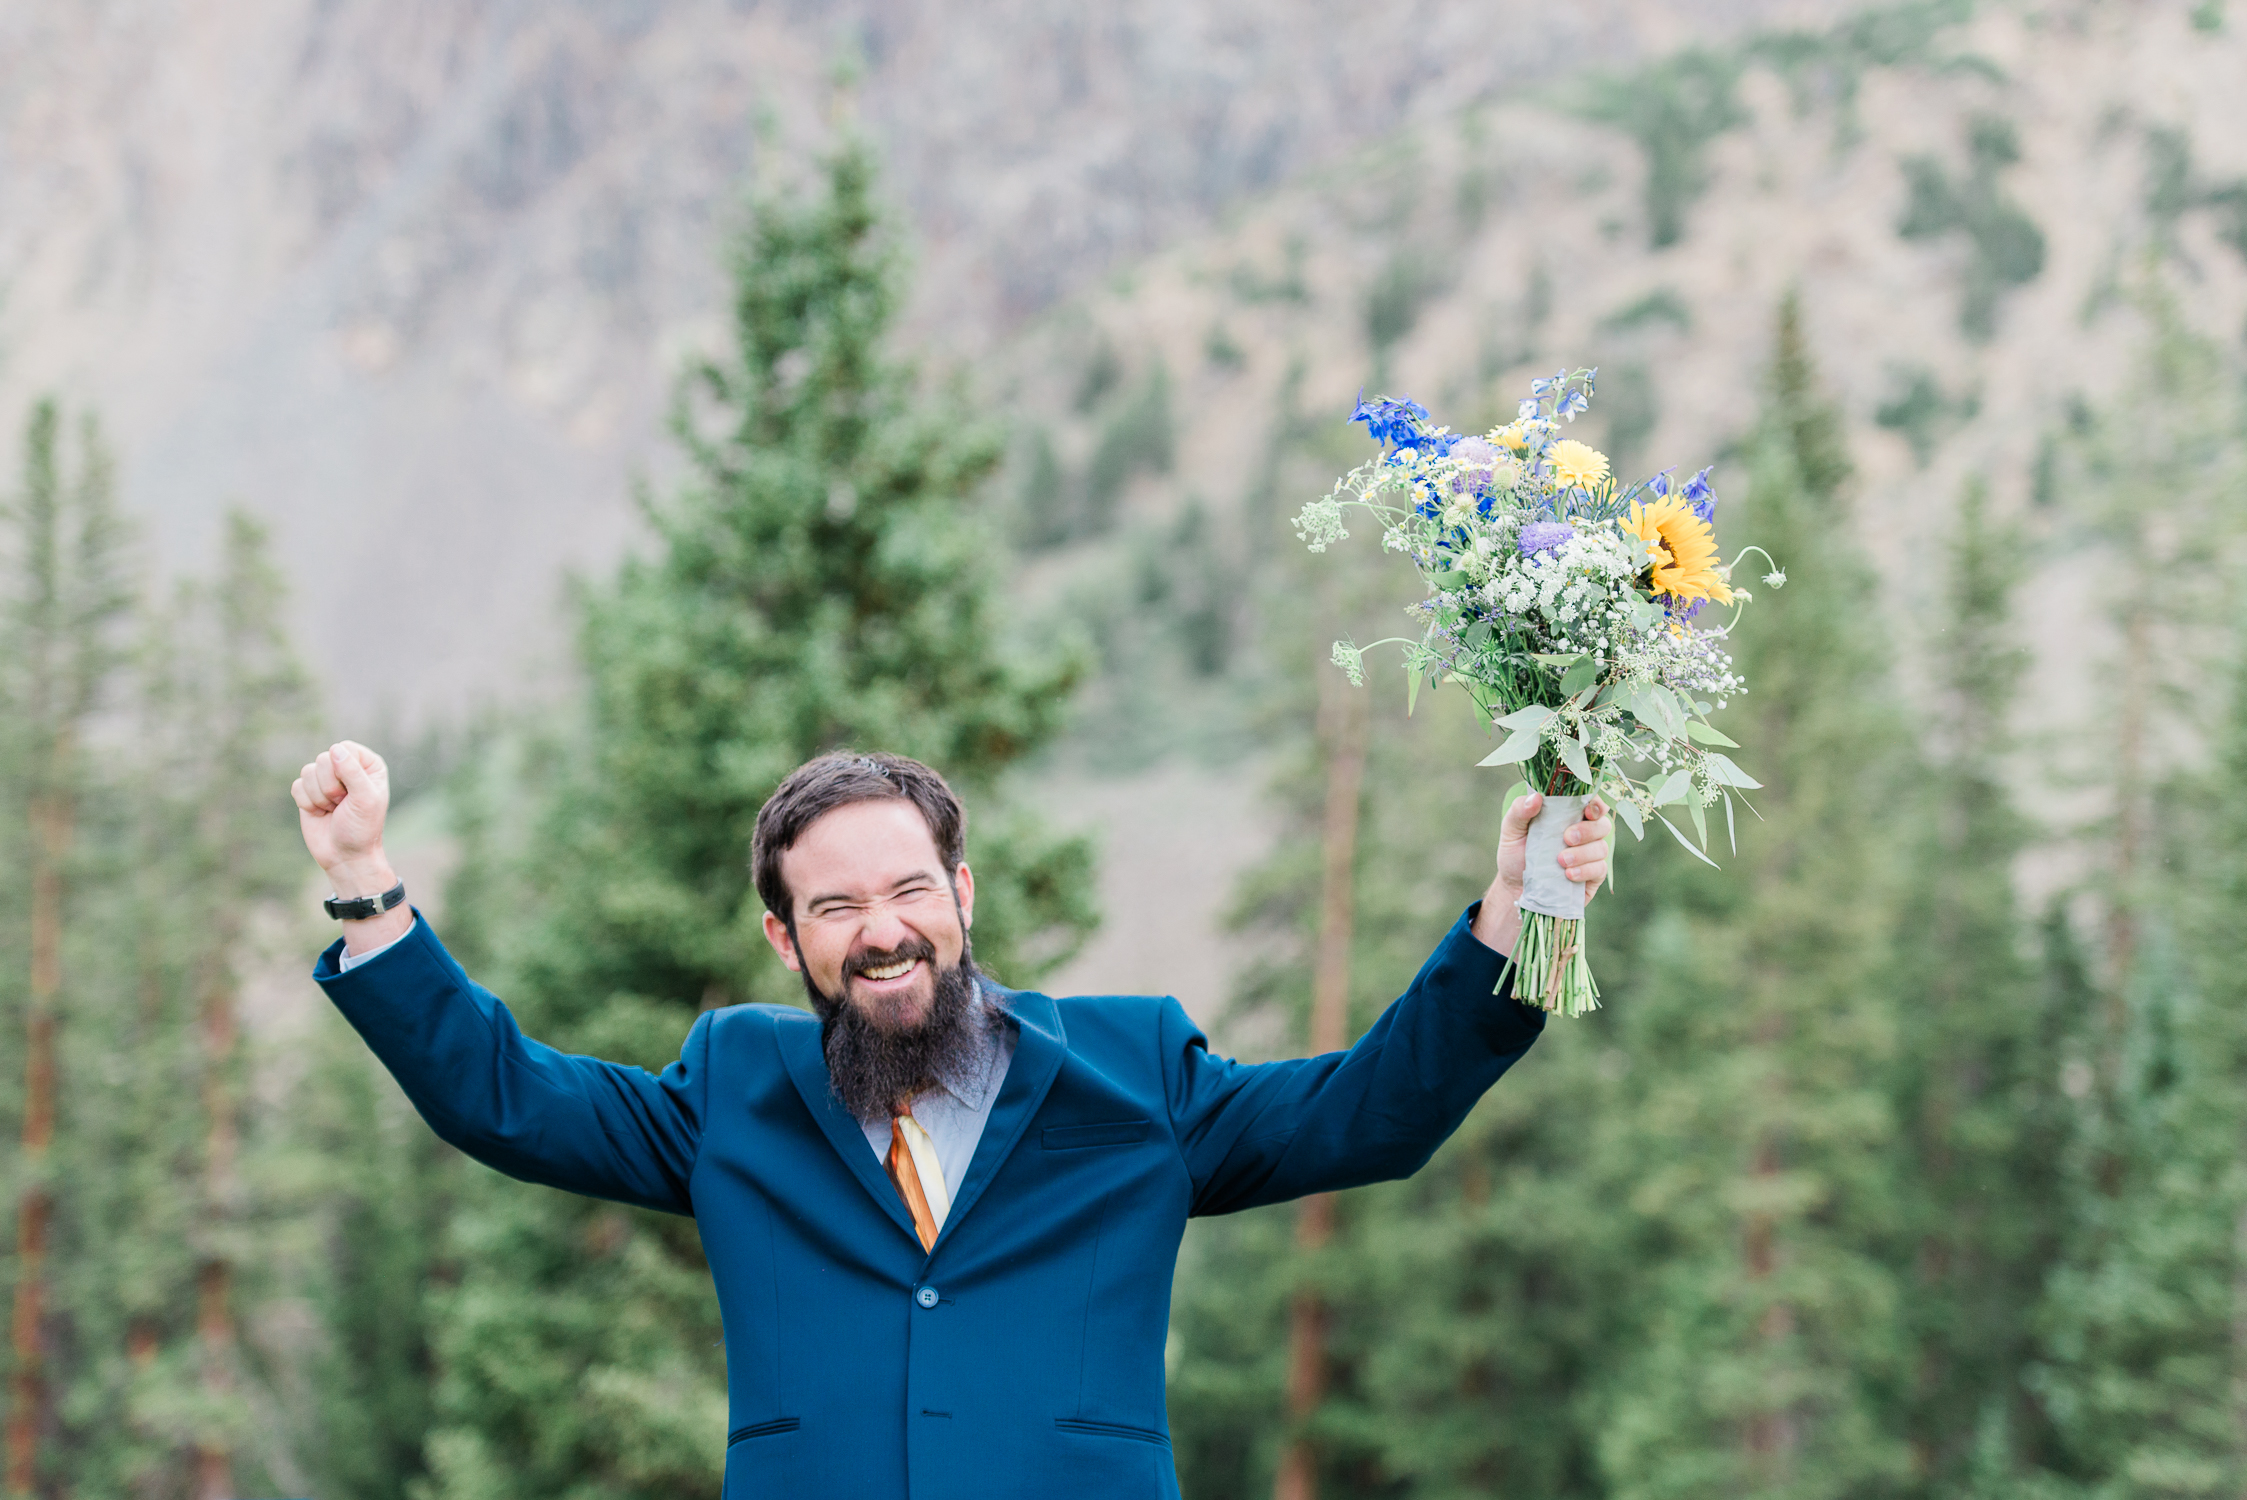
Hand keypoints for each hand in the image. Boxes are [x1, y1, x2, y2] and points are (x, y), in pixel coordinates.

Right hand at [291, 741, 393, 894]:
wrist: (345, 855)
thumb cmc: (361, 828)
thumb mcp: (365, 799)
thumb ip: (352, 772)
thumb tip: (335, 749)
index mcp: (368, 765)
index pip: (345, 748)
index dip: (342, 769)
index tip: (353, 791)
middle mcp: (347, 768)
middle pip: (323, 759)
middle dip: (330, 787)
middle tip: (343, 804)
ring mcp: (326, 779)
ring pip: (307, 771)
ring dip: (319, 797)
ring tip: (334, 810)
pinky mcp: (308, 792)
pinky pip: (297, 786)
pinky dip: (307, 803)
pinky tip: (321, 813)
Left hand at [1495, 791, 1611, 902]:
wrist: (1514, 887)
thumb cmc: (1515, 854)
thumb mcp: (1511, 830)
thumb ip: (1520, 811)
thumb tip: (1536, 797)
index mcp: (1568, 816)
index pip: (1592, 803)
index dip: (1596, 804)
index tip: (1587, 810)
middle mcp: (1585, 833)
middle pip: (1603, 824)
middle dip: (1588, 830)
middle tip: (1567, 838)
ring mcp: (1590, 855)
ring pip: (1601, 848)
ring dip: (1583, 853)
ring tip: (1561, 860)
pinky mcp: (1592, 876)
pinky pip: (1599, 870)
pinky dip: (1585, 870)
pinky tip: (1569, 875)